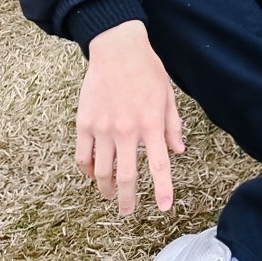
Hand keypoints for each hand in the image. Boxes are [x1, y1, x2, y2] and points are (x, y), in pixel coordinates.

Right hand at [75, 20, 184, 216]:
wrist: (117, 49)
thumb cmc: (147, 70)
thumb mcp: (168, 96)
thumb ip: (173, 126)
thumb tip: (179, 151)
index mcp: (151, 124)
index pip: (159, 165)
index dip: (162, 189)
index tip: (164, 207)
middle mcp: (127, 131)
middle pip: (126, 176)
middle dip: (126, 199)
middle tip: (126, 212)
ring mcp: (103, 129)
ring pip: (101, 171)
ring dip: (105, 188)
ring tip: (109, 194)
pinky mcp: (84, 124)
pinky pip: (83, 156)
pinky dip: (87, 170)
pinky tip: (92, 174)